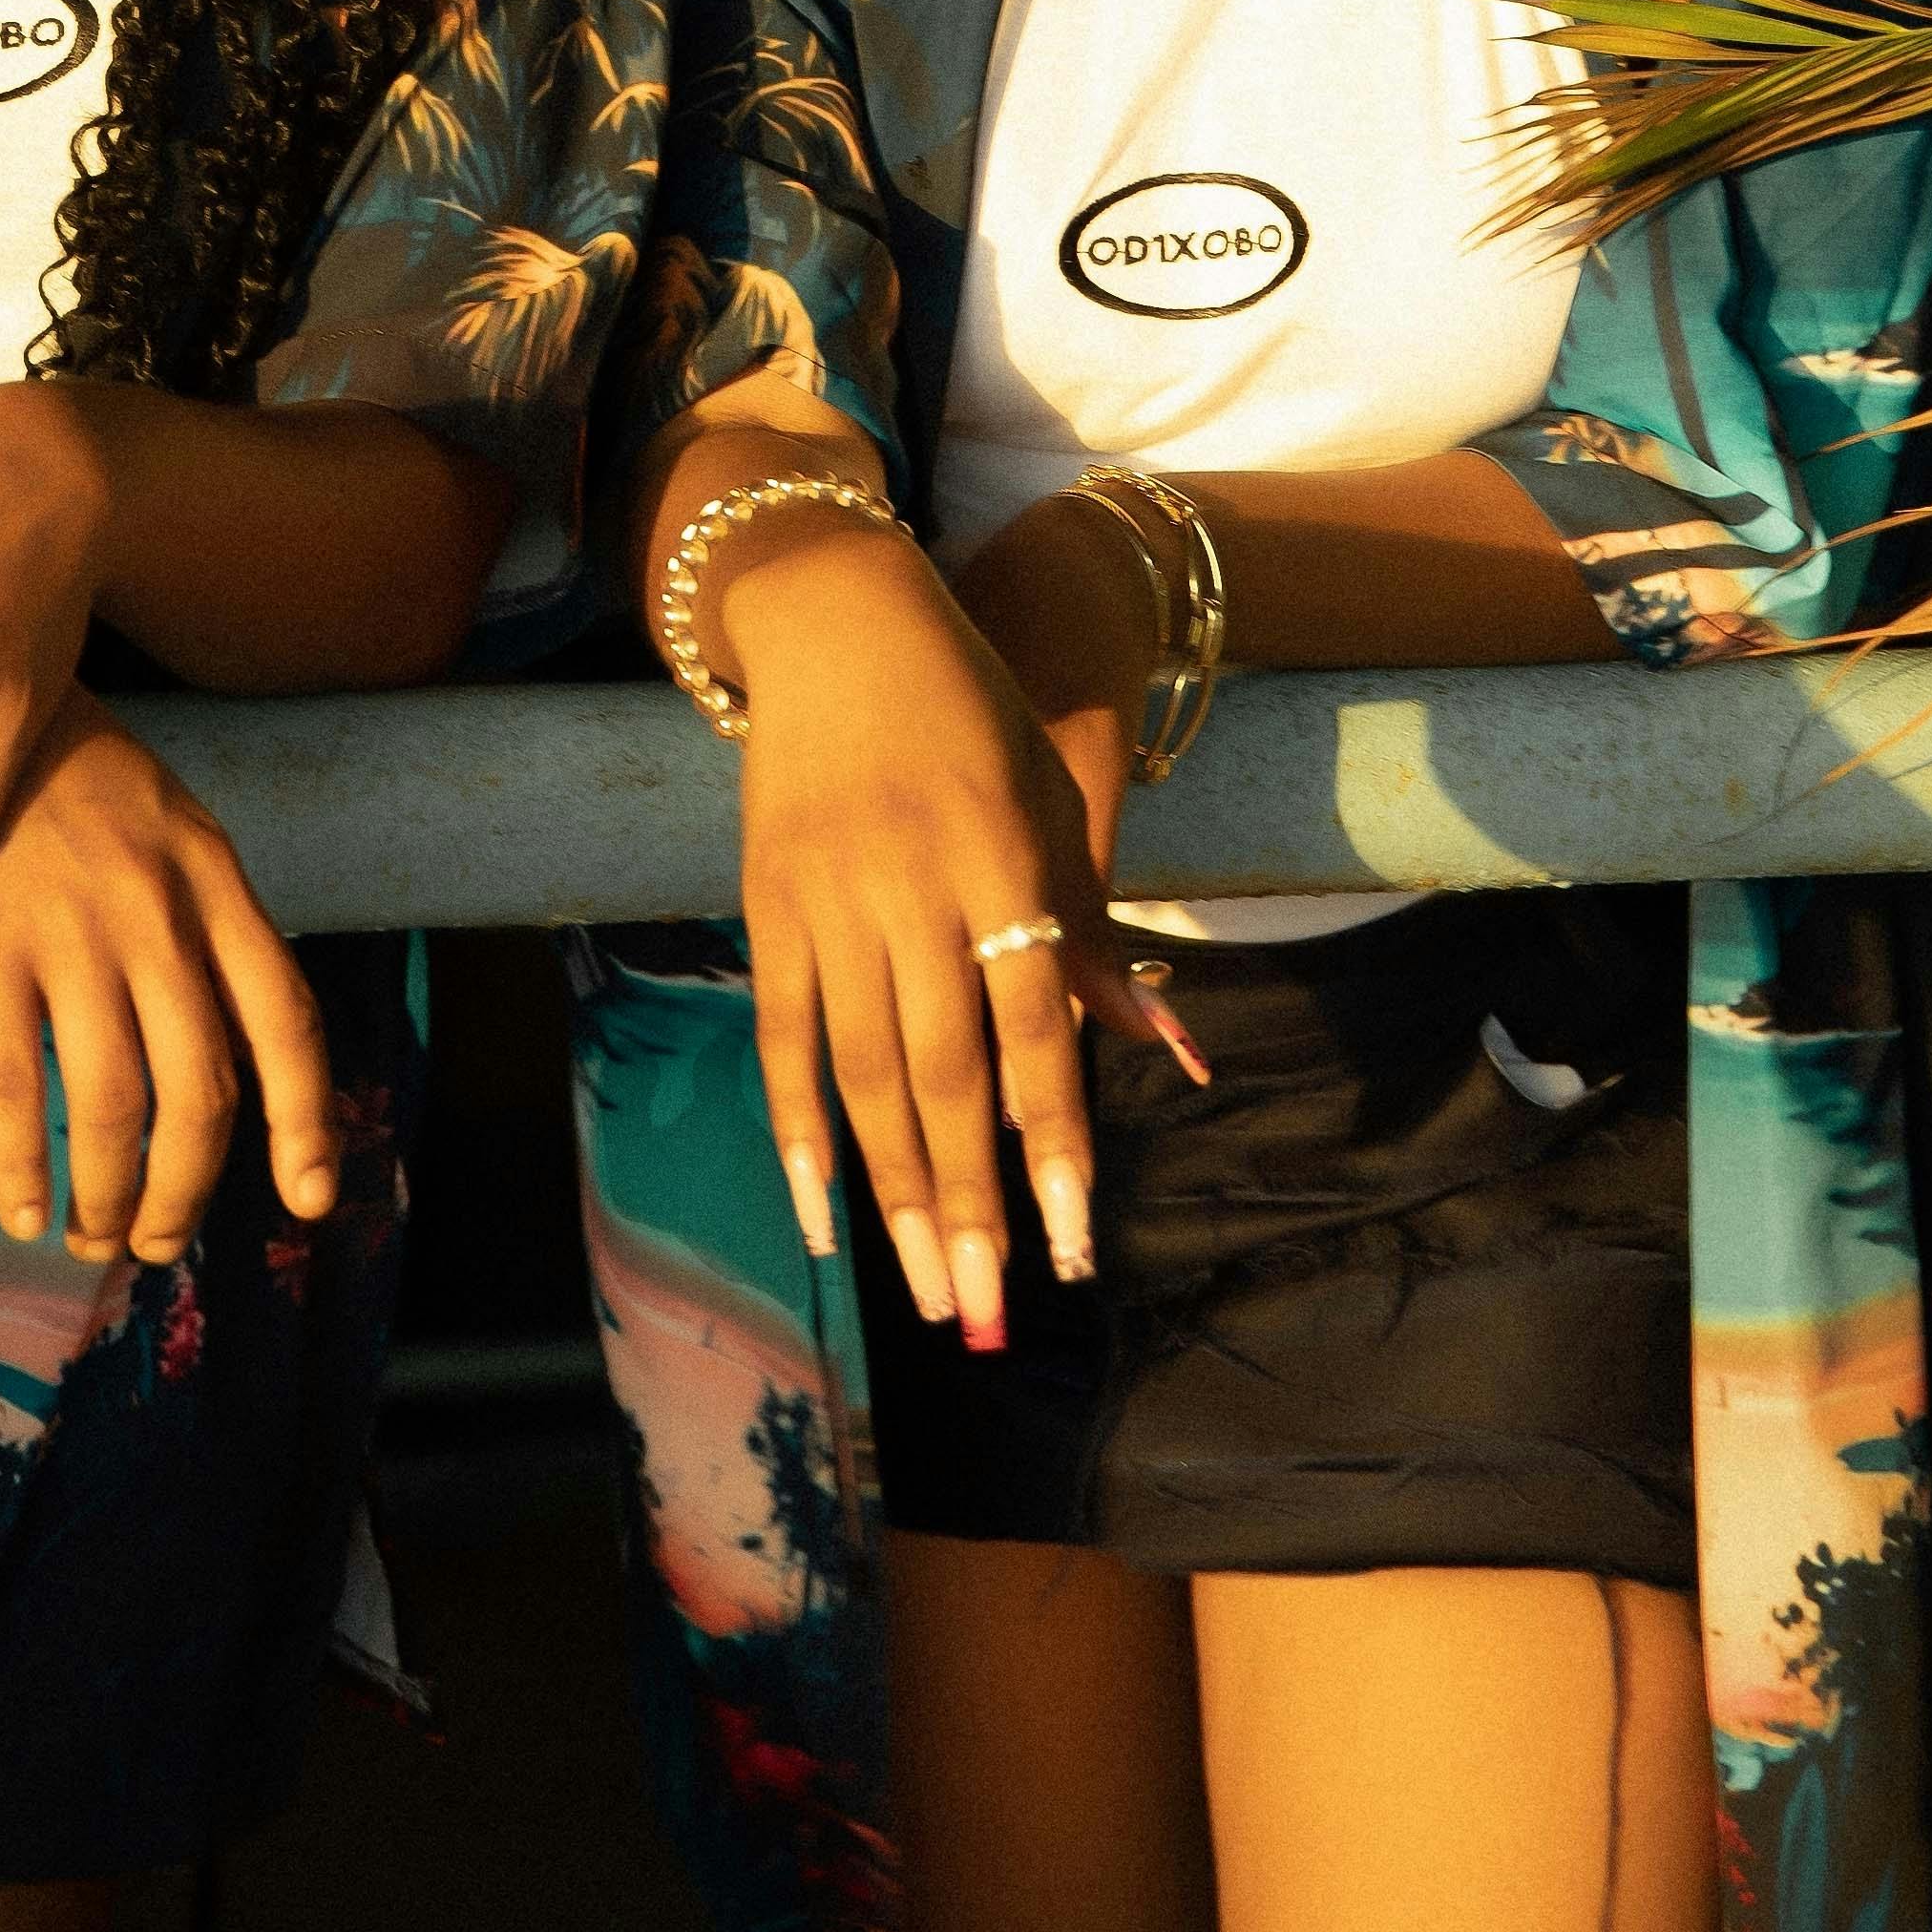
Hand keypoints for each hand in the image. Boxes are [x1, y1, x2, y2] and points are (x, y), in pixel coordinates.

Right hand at [0, 697, 343, 1268]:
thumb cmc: (90, 790)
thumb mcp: (181, 835)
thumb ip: (213, 937)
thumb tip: (242, 1068)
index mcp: (218, 885)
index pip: (286, 1018)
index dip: (305, 1119)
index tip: (310, 1196)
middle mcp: (158, 916)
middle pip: (199, 1089)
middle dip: (186, 1190)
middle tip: (160, 1240)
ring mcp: (72, 934)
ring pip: (111, 1105)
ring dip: (109, 1196)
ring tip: (95, 1235)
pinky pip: (12, 1085)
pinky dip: (19, 1166)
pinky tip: (21, 1211)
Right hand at [689, 489, 1187, 1356]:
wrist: (838, 618)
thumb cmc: (970, 712)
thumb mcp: (1048, 795)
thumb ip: (1087, 928)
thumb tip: (1162, 1044)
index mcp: (1001, 858)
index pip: (1033, 1031)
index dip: (1052, 1145)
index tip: (1069, 1246)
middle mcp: (914, 888)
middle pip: (945, 1077)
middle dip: (969, 1207)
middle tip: (987, 1314)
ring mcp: (831, 900)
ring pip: (865, 1076)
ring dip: (896, 1195)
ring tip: (929, 1290)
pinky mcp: (769, 904)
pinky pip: (784, 1038)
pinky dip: (799, 1132)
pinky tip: (822, 1216)